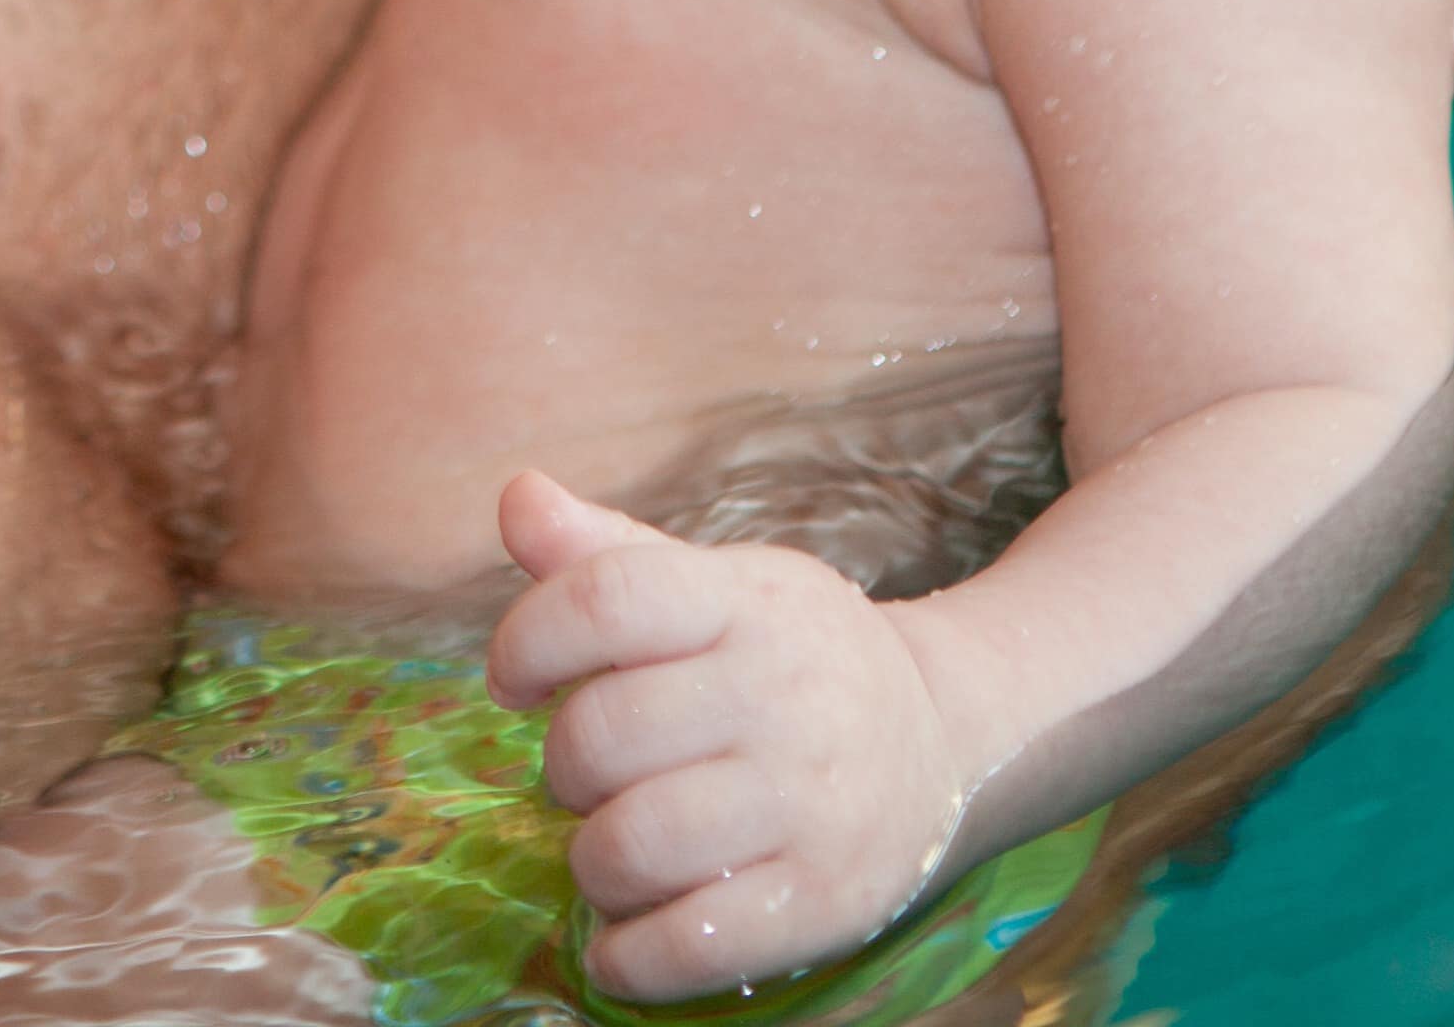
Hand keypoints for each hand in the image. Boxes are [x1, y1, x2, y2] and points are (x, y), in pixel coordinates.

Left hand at [486, 476, 972, 1003]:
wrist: (941, 733)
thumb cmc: (787, 653)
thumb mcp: (711, 584)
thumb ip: (604, 552)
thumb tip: (516, 496)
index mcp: (742, 603)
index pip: (605, 599)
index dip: (529, 640)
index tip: (512, 682)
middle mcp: (779, 696)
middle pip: (604, 733)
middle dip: (563, 768)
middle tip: (581, 778)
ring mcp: (808, 804)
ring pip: (638, 844)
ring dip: (590, 862)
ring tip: (606, 851)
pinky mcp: (826, 902)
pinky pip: (695, 944)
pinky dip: (630, 957)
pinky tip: (617, 945)